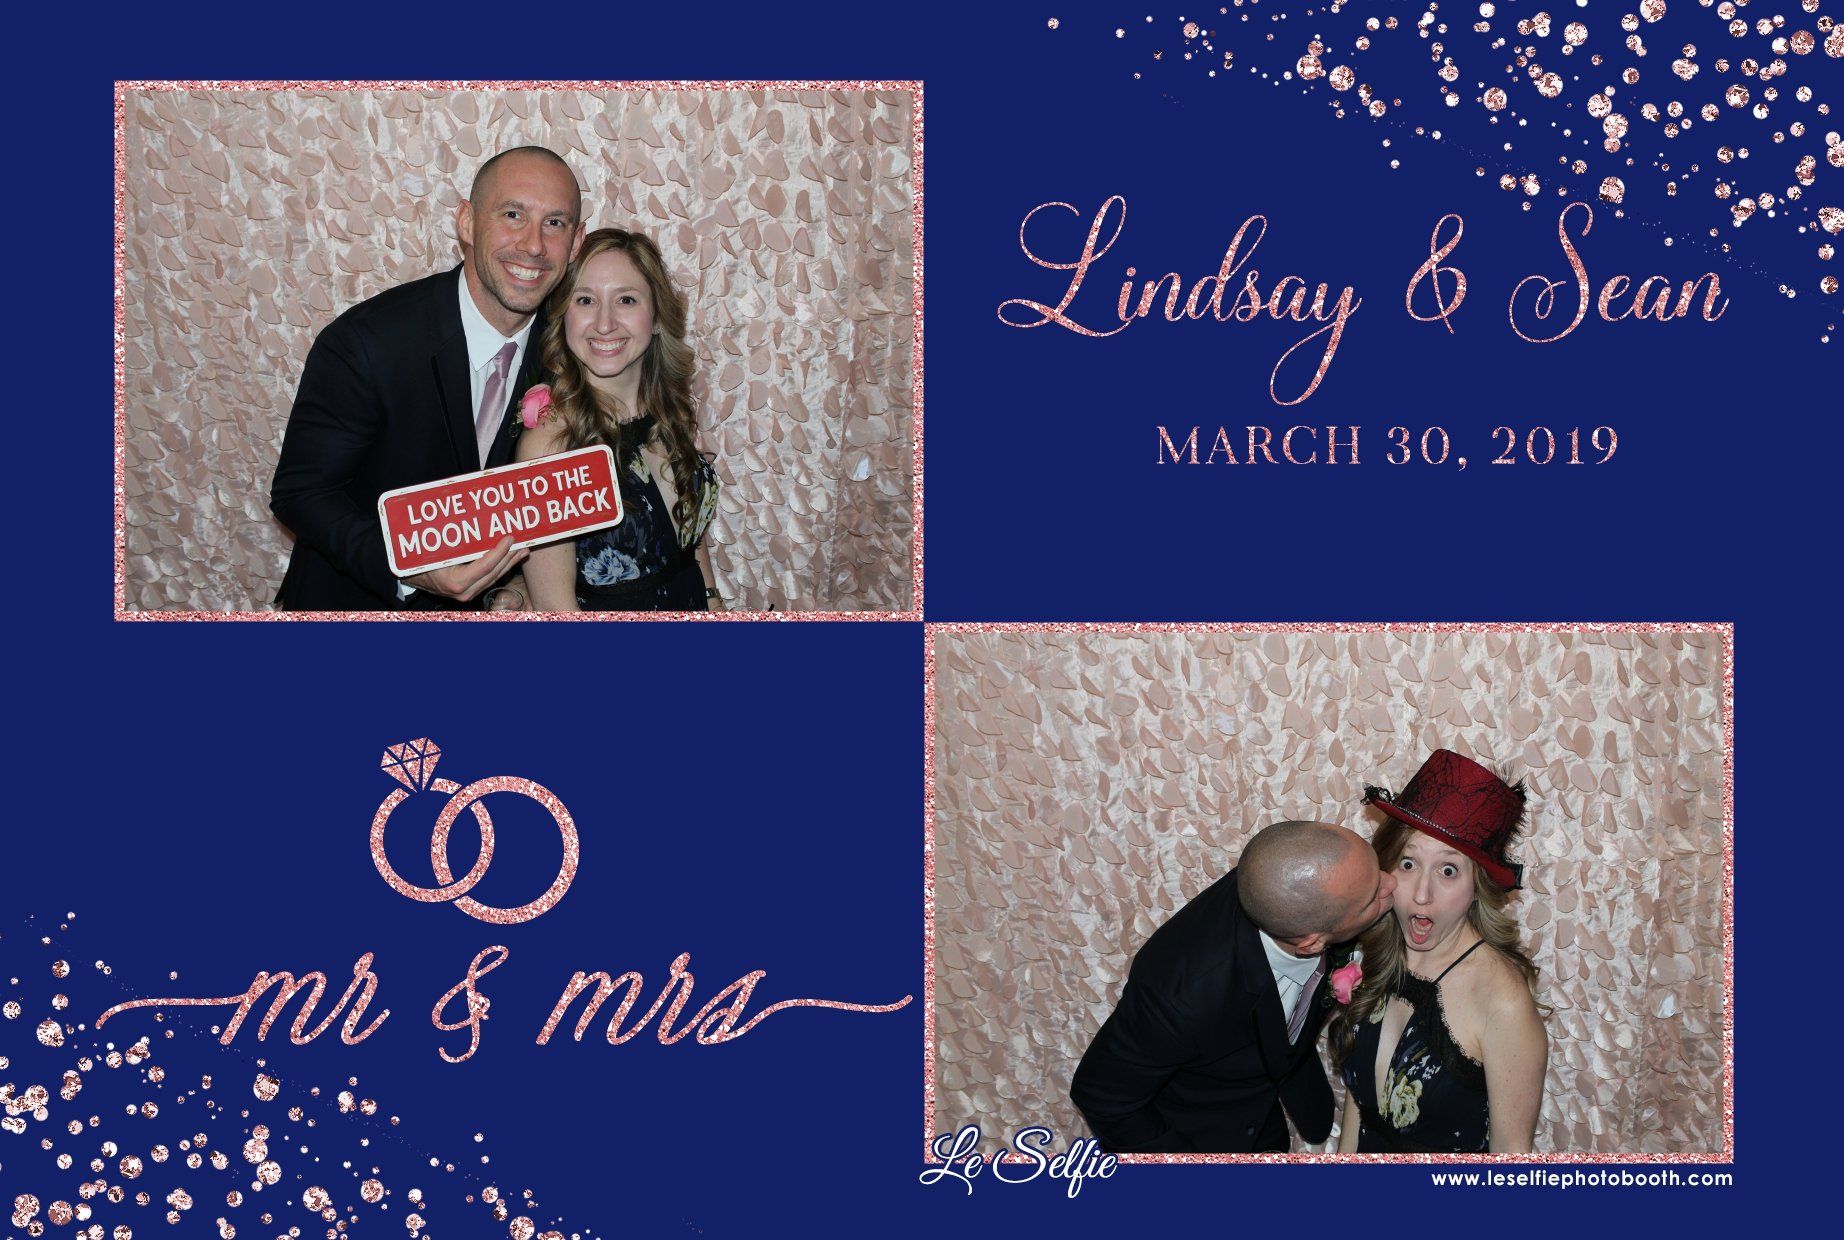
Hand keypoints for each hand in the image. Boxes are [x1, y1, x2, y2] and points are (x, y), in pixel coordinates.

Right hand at [403, 537, 528, 601]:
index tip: (510, 538)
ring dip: (509, 562)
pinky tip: (510, 557)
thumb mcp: (433, 549)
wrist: (407, 575)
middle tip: (523, 541)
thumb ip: (452, 539)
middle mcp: (464, 591)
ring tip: (522, 549)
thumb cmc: (417, 559)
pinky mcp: (468, 591)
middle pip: (494, 572)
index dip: (500, 552)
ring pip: (494, 577)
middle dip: (510, 556)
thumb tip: (469, 517)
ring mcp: (467, 594)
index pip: (485, 566)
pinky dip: (500, 566)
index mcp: (455, 582)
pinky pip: (489, 578)